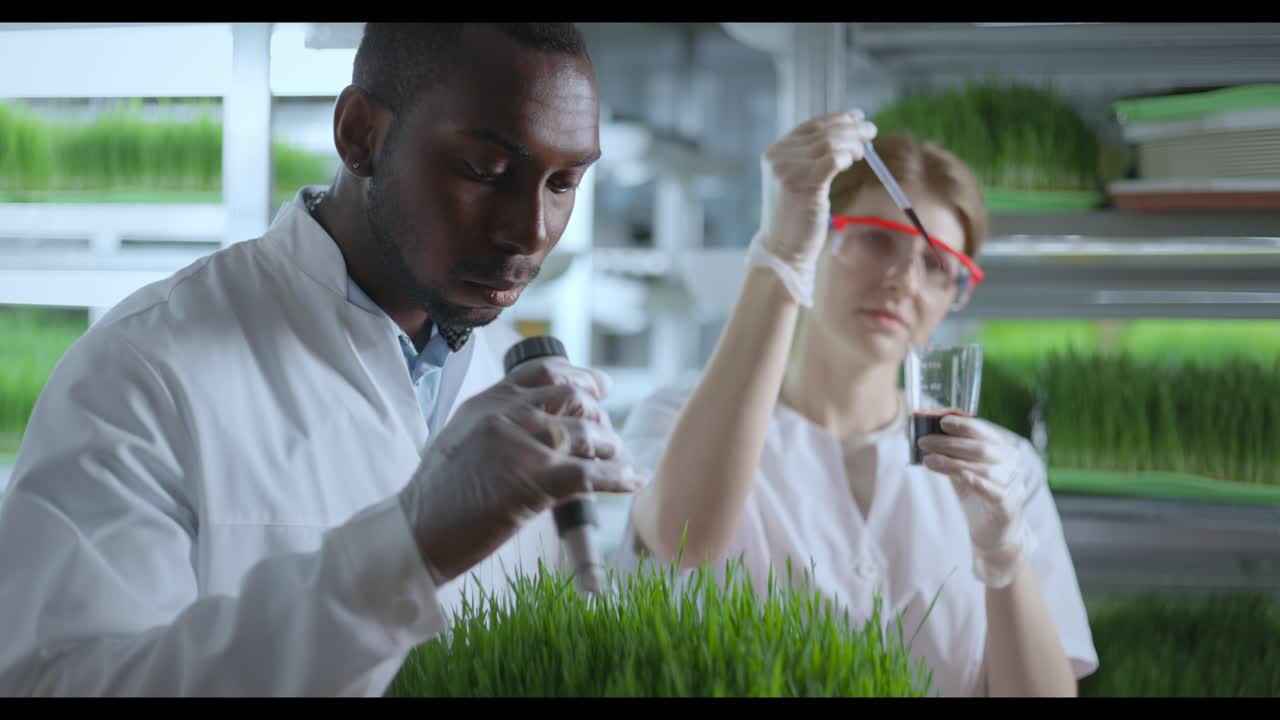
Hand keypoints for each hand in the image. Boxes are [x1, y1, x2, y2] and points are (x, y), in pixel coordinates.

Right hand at [398, 357, 644, 584]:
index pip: (542, 372)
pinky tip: (631, 480)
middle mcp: (504, 415)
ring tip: (617, 459)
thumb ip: (495, 422)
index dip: (579, 376)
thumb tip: (536, 421)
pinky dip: (618, 477)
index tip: (601, 386)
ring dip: (609, 447)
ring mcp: (519, 446)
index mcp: (486, 402)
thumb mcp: (460, 439)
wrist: (414, 534)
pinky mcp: (533, 481)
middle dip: (598, 415)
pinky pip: (591, 473)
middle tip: (608, 435)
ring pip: (585, 434)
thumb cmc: (436, 498)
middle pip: (572, 398)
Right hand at [747, 109, 877, 306]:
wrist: (782, 249)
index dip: (837, 118)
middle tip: (871, 130)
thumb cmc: (796, 219)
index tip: (857, 117)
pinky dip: (846, 156)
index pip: (810, 126)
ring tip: (864, 150)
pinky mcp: (801, 183)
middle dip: (851, 128)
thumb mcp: (798, 182)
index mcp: (774, 153)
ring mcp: (787, 169)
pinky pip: (832, 159)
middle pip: (822, 132)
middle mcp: (777, 157)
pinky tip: (853, 160)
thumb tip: (846, 135)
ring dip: (852, 142)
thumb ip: (811, 159)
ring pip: (830, 143)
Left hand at [917, 415, 1038, 588]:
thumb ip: (948, 453)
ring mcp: (1012, 485)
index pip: (985, 431)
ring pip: (983, 469)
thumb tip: (920, 432)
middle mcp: (1011, 464)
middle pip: (981, 448)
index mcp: (1002, 450)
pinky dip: (977, 482)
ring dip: (953, 462)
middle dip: (949, 443)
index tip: (941, 421)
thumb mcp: (961, 470)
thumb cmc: (977, 495)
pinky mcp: (1007, 506)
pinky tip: (961, 475)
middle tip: (923, 441)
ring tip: (928, 460)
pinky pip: (993, 491)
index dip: (964, 424)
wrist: (993, 533)